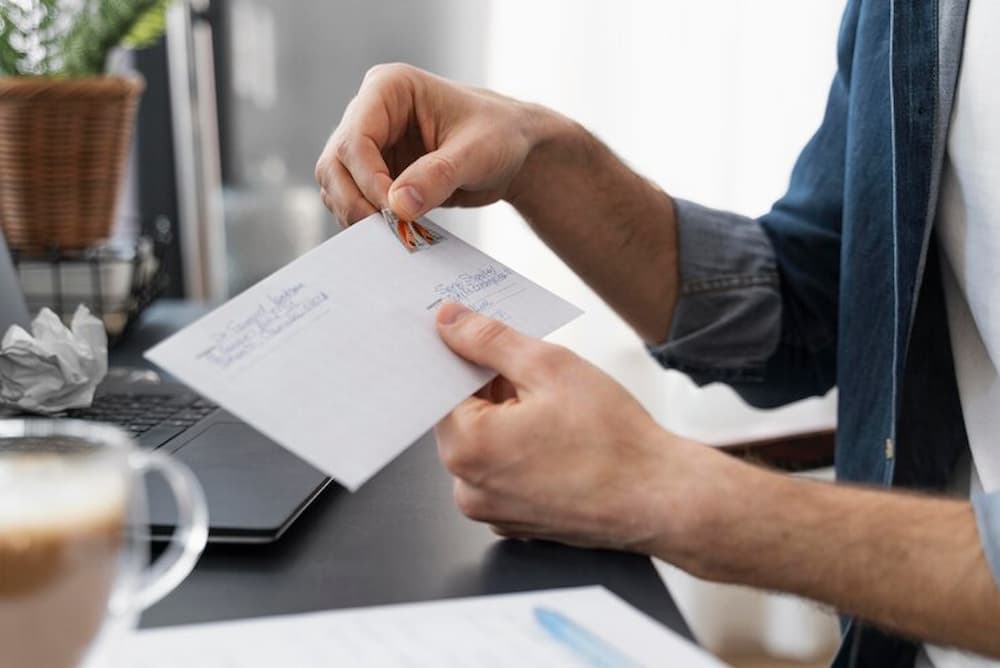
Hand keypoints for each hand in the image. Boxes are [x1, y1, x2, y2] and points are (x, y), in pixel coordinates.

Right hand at [315, 63, 552, 226]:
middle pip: (335, 163)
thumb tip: (399, 206)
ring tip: (393, 235)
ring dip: (357, 214)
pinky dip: (367, 221)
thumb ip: (438, 176)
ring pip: (336, 184)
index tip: (395, 210)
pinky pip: (353, 200)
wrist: (513, 151)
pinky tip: (393, 233)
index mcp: (389, 88)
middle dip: (356, 201)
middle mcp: (369, 113)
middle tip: (387, 231)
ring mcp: (369, 145)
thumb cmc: (500, 135)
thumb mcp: (477, 152)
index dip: (369, 179)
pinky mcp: (375, 174)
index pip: (356, 137)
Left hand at [433, 302, 723, 553]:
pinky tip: (562, 444)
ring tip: (560, 418)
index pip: (443, 387)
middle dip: (496, 391)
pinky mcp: (516, 522)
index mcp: (466, 450)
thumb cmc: (615, 442)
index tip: (494, 347)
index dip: (472, 360)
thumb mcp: (549, 366)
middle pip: (464, 418)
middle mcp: (468, 489)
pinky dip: (524, 453)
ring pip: (486, 445)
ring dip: (512, 421)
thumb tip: (450, 323)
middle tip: (543, 383)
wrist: (662, 500)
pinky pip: (505, 473)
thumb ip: (490, 340)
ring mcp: (492, 511)